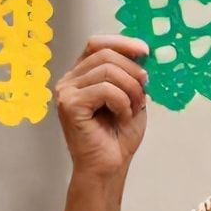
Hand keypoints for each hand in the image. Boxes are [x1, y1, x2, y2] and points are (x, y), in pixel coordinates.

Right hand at [54, 36, 149, 179]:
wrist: (109, 167)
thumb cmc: (117, 137)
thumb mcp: (131, 96)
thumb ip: (131, 74)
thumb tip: (143, 52)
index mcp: (81, 76)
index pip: (97, 44)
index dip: (122, 43)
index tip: (144, 52)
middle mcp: (69, 81)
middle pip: (105, 55)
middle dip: (132, 72)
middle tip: (143, 94)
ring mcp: (66, 92)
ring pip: (108, 70)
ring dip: (130, 89)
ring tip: (133, 108)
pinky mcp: (70, 105)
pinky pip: (105, 89)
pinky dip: (122, 102)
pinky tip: (121, 116)